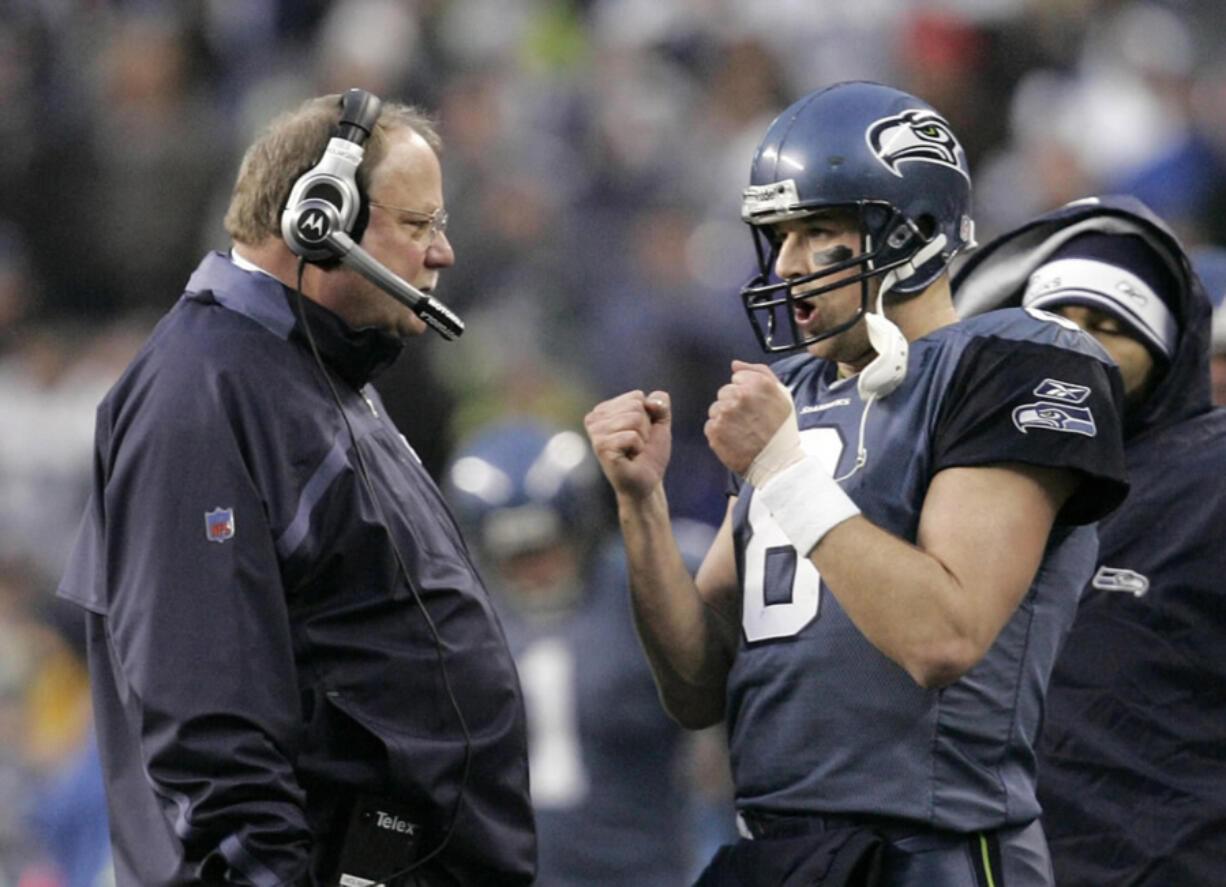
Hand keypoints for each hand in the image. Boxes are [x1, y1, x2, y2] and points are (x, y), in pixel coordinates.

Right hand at [585, 390, 672, 501]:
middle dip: (645, 427)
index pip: (637, 396)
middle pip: (636, 406)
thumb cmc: (650, 452)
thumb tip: (649, 402)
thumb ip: (661, 403)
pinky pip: (631, 435)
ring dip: (642, 438)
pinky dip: (638, 447)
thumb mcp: (661, 422)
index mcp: (605, 409)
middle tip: (637, 444)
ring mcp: (595, 433)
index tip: (640, 433)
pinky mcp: (601, 447)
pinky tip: (629, 457)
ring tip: (633, 451)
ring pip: (634, 419)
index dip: (648, 416)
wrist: (648, 481)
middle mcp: (595, 418)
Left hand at [705, 360, 794, 475]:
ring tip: (742, 431)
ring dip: (725, 419)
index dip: (746, 393)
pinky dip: (719, 433)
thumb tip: (735, 364)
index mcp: (757, 383)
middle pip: (724, 393)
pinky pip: (710, 425)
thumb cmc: (782, 429)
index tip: (755, 406)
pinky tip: (734, 439)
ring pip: (715, 409)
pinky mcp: (715, 431)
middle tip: (749, 420)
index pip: (736, 379)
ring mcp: (726, 413)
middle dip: (733, 404)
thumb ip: (759, 372)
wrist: (779, 462)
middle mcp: (740, 396)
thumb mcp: (782, 394)